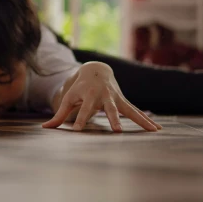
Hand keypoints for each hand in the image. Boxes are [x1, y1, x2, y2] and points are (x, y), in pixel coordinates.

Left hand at [42, 62, 160, 132]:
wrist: (96, 70)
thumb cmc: (79, 88)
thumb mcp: (68, 98)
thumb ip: (59, 115)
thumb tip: (45, 128)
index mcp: (89, 95)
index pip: (83, 110)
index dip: (80, 120)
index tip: (77, 131)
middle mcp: (104, 96)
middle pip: (110, 109)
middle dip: (114, 119)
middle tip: (117, 130)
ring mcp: (116, 98)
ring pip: (129, 110)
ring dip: (140, 120)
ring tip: (153, 131)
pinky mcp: (124, 102)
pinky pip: (136, 112)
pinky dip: (147, 120)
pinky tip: (158, 130)